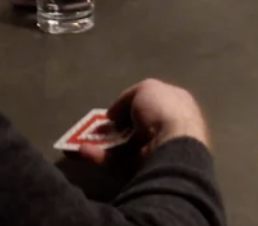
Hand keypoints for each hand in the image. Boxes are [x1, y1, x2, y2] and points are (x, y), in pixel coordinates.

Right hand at [81, 79, 209, 163]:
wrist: (172, 144)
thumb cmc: (162, 109)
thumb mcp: (146, 89)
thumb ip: (128, 97)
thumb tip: (115, 114)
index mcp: (175, 104)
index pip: (151, 103)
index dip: (130, 105)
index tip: (113, 110)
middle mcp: (167, 127)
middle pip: (135, 126)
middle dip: (113, 127)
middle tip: (96, 127)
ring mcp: (156, 149)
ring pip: (123, 145)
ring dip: (101, 142)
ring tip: (81, 140)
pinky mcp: (143, 168)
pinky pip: (119, 161)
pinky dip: (100, 156)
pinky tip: (84, 151)